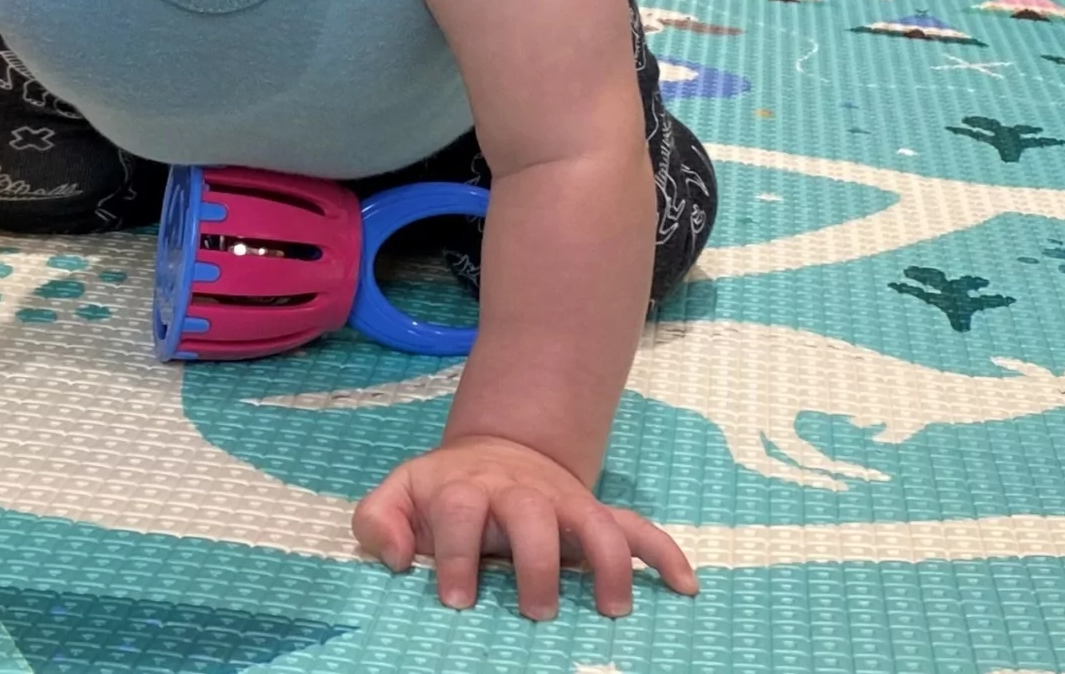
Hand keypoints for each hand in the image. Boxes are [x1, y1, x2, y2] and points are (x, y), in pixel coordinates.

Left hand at [352, 434, 695, 619]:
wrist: (494, 452)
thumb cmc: (442, 491)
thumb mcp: (399, 494)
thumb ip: (379, 521)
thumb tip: (398, 559)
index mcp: (465, 485)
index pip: (460, 509)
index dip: (457, 553)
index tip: (458, 600)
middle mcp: (518, 490)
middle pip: (532, 514)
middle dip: (536, 562)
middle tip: (535, 611)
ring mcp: (562, 501)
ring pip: (594, 520)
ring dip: (608, 561)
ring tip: (613, 609)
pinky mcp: (592, 512)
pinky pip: (636, 527)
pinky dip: (663, 552)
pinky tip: (685, 586)